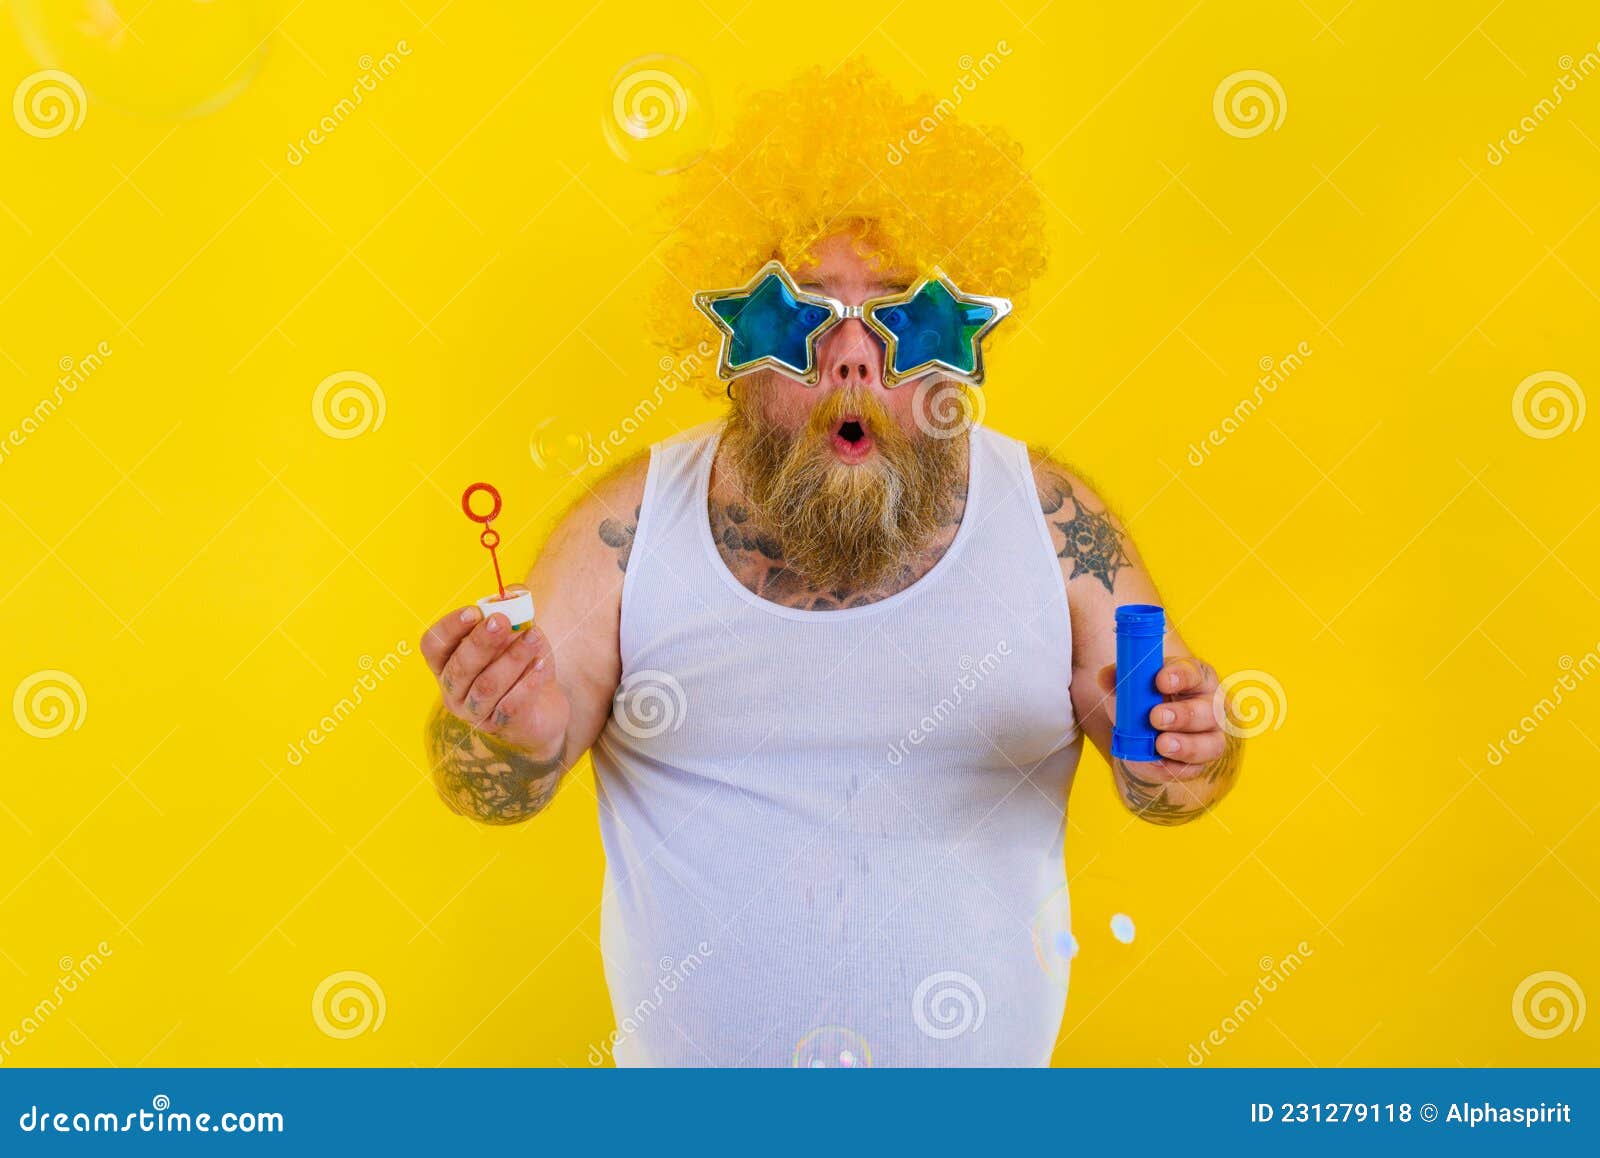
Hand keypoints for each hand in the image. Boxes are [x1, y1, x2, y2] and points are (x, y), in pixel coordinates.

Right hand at [420, 606, 569, 761]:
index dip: (449, 627)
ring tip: (535, 637)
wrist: (542, 708)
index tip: (474, 611)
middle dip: (481, 642)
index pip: (433, 645)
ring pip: (486, 687)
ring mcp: (475, 713)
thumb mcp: (518, 633)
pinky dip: (527, 683)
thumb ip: (514, 609)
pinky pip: (510, 706)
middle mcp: (453, 690)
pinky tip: (541, 664)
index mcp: (447, 663)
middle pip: (458, 667)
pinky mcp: (501, 727)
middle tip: (503, 621)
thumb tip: (514, 590)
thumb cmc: (520, 665)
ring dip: (511, 659)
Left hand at [1097, 656, 1226, 775]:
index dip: (1180, 676)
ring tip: (1161, 744)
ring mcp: (1209, 737)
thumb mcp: (1129, 686)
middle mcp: (1210, 707)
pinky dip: (1172, 767)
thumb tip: (1106, 677)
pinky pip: (1192, 769)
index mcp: (1195, 678)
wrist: (1141, 734)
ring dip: (1186, 745)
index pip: (1195, 673)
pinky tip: (1155, 762)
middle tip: (1156, 717)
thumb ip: (1118, 679)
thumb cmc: (1141, 700)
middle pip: (1208, 711)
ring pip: (1211, 744)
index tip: (1160, 680)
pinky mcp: (1199, 763)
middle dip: (1183, 714)